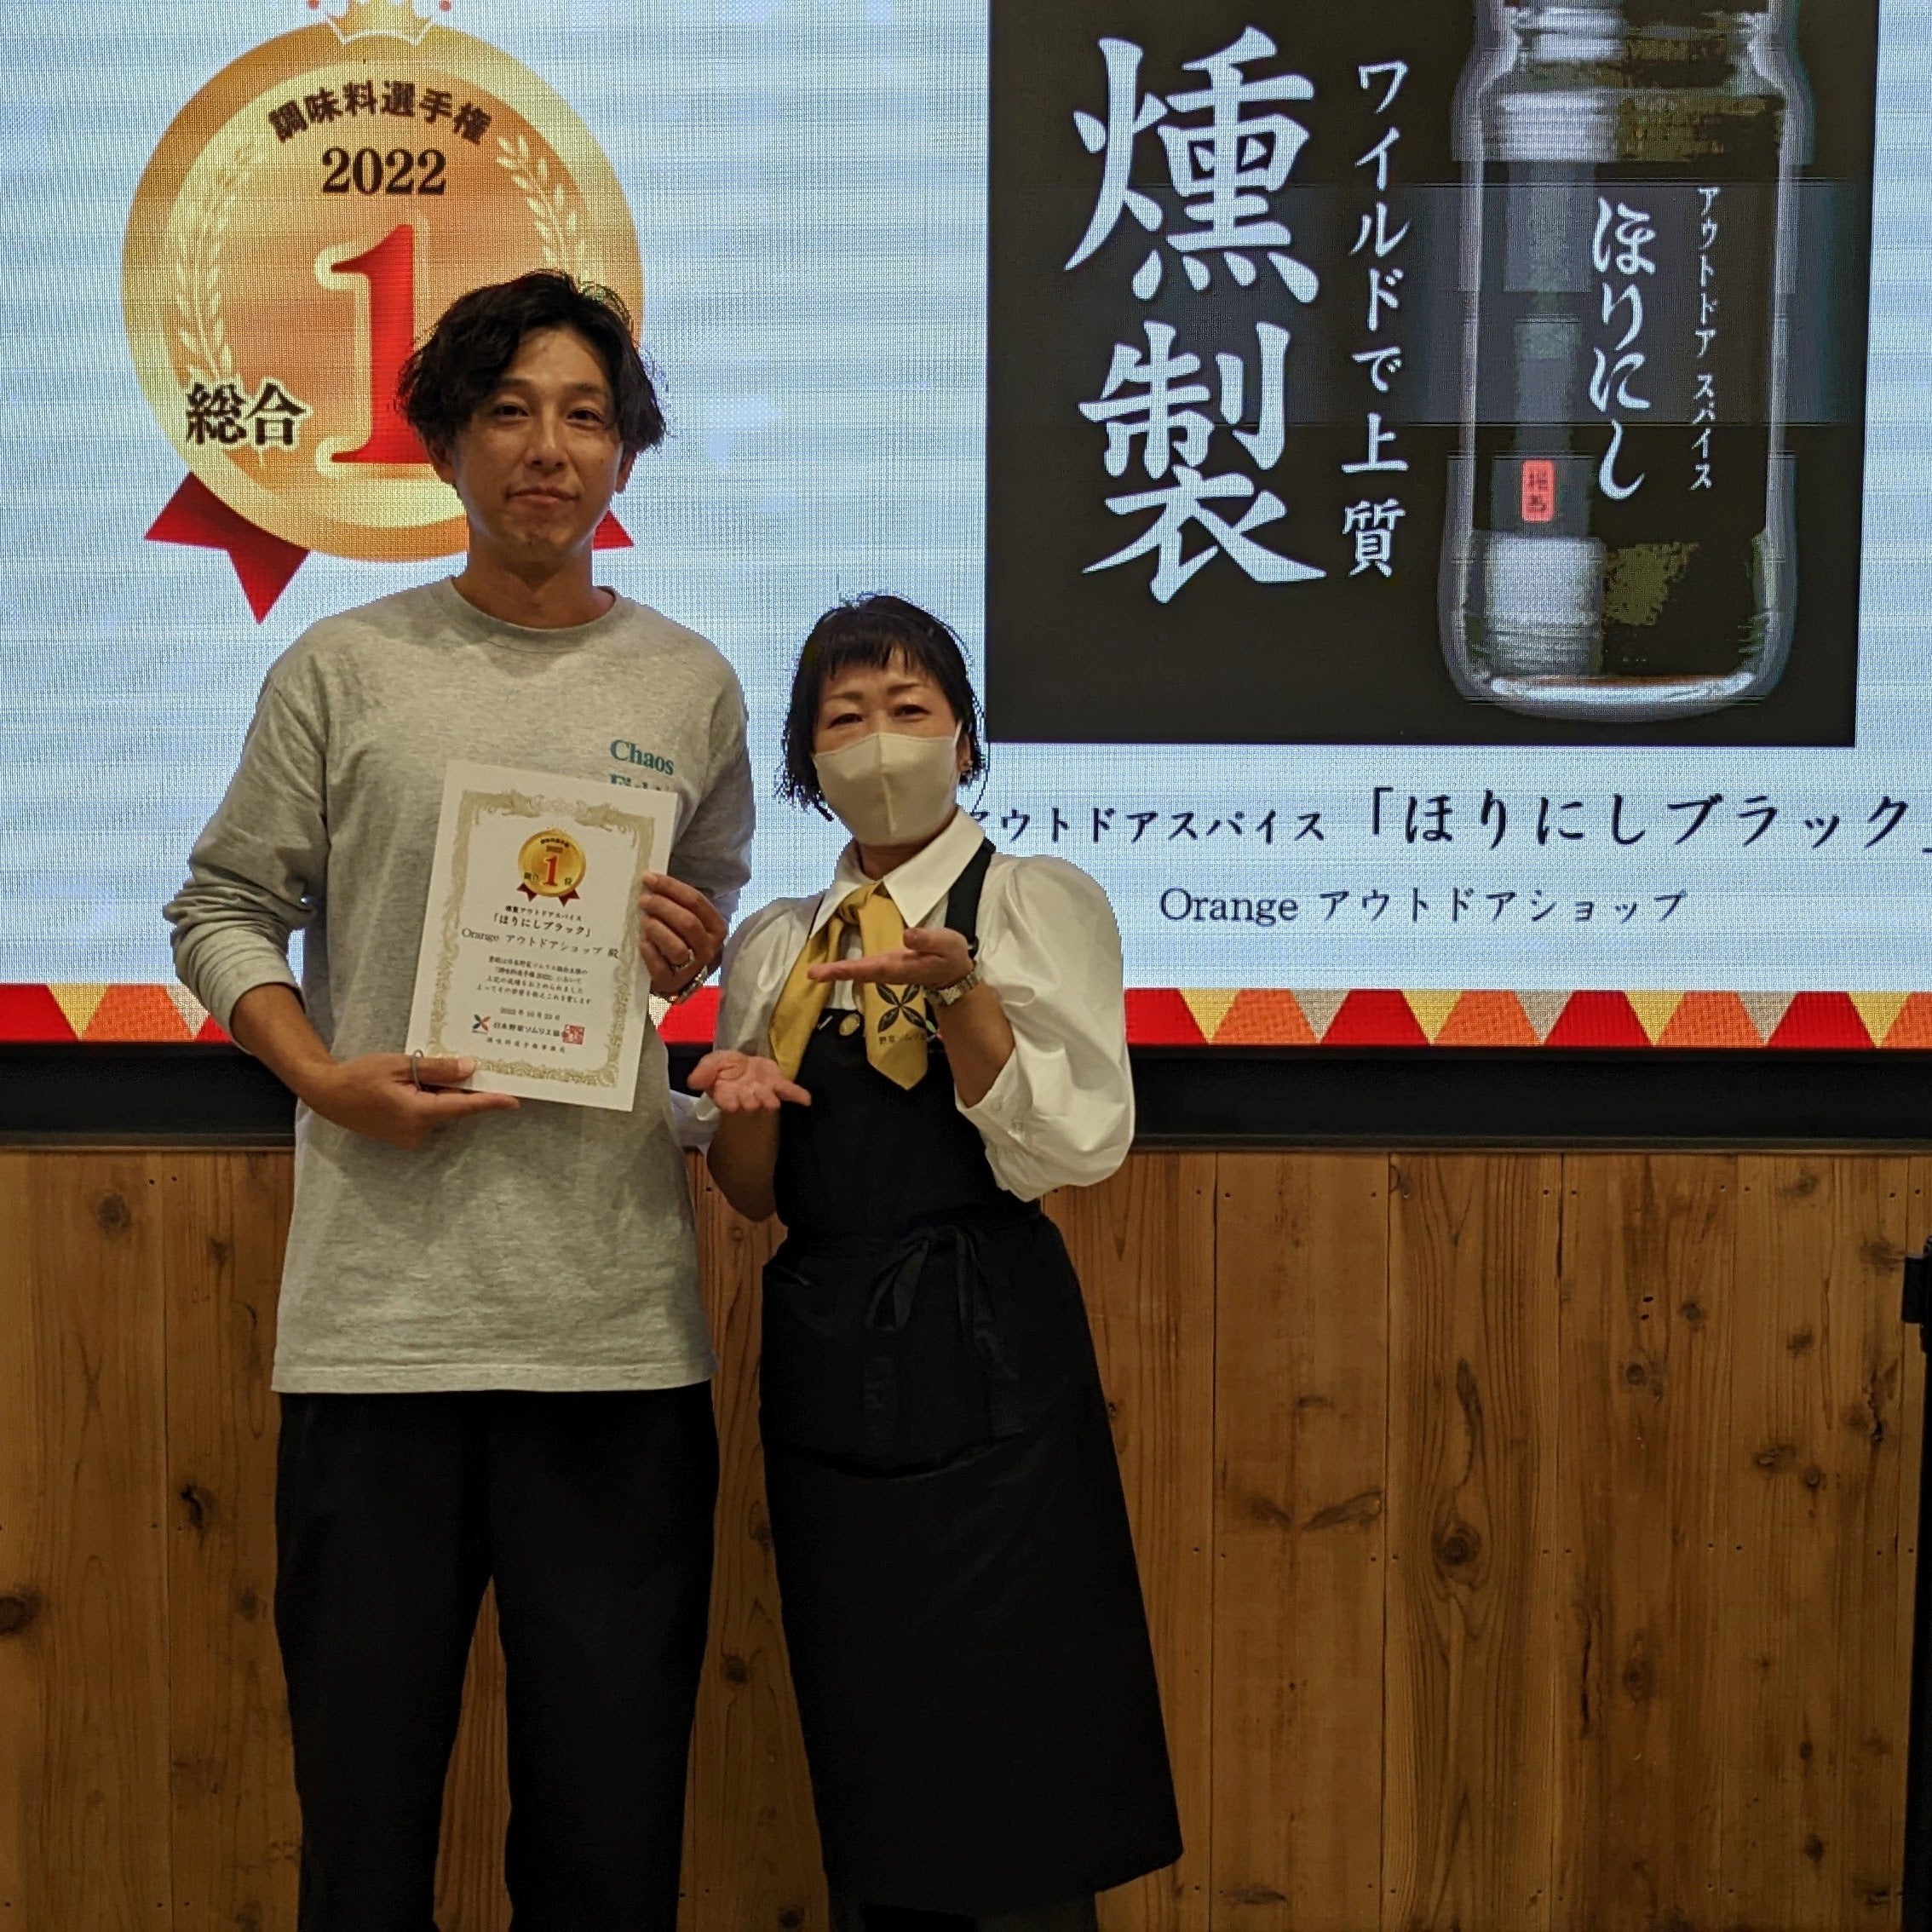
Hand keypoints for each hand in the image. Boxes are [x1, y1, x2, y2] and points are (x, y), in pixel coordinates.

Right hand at [301, 1054, 519, 1150]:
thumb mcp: (400, 1065)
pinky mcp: (404, 1134)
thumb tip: (470, 1069)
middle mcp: (418, 1130)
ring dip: (440, 1091)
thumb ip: (437, 1068)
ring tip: (421, 1070)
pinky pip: (427, 1113)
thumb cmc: (359, 1076)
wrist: (327, 1094)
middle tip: (468, 1062)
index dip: (491, 1102)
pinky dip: (429, 1098)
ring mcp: (410, 1136)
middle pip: (453, 1106)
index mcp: (419, 1113)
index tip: (514, 1101)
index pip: (464, 1107)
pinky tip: (416, 1082)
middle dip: (460, 1086)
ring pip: (440, 1109)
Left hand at [639, 872, 727, 997]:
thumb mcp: (690, 923)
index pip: (696, 902)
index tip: (650, 879)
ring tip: (644, 921)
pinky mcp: (673, 983)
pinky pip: (660, 967)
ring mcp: (693, 968)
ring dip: (657, 929)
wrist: (678, 978)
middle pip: (687, 922)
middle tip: (644, 900)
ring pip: (677, 947)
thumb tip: (652, 882)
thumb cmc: (682, 941)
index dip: (671, 887)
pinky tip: (642, 941)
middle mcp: (709, 948)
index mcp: (716, 928)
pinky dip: (649, 952)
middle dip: (662, 906)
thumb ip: (679, 905)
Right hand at [688, 1050, 810, 1112]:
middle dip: (750, 1102)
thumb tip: (693, 1081)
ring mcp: (764, 1092)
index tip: (731, 1105)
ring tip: (770, 1102)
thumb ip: (703, 1071)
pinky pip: (790, 1091)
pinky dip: (798, 1096)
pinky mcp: (778, 1084)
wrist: (742, 1062)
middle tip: (750, 1101)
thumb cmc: (725, 1067)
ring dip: (768, 1101)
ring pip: (767, 1099)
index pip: (726, 1100)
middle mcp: (746, 1096)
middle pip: (748, 1102)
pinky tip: (806, 1100)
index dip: (728, 1103)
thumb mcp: (711, 1062)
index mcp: (727, 1093)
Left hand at [806, 925, 974, 991]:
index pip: (868, 968)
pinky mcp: (887, 966)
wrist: (954, 973)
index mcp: (899, 967)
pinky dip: (847, 969)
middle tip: (811, 974)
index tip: (826, 973)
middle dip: (836, 972)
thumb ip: (926, 939)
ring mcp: (886, 970)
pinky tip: (835, 968)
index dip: (846, 969)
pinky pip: (863, 968)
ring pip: (859, 972)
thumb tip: (907, 934)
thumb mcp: (945, 944)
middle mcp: (888, 971)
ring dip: (838, 971)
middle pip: (858, 973)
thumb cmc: (949, 956)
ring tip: (817, 972)